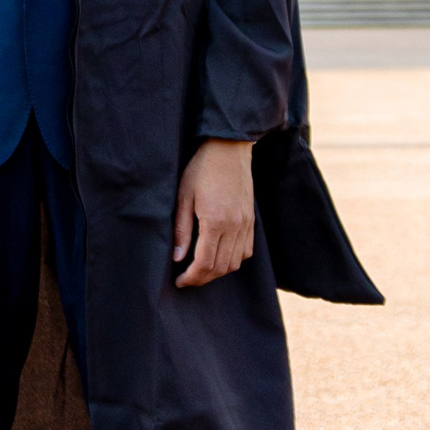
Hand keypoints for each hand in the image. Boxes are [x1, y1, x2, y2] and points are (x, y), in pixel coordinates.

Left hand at [172, 138, 254, 287]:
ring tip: (201, 270)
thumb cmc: (202, 169)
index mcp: (215, 221)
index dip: (191, 277)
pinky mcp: (252, 220)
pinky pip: (246, 251)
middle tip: (187, 279)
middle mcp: (235, 226)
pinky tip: (220, 256)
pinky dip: (233, 260)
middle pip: (221, 267)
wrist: (229, 148)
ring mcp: (246, 224)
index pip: (205, 263)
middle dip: (202, 278)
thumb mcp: (184, 196)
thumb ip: (182, 230)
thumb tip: (178, 258)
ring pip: (235, 263)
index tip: (179, 281)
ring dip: (218, 272)